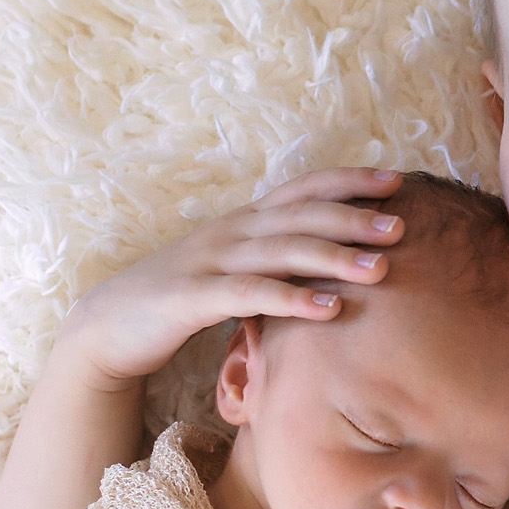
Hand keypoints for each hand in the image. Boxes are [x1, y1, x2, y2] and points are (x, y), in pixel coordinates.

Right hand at [60, 166, 404, 387]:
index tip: (396, 181)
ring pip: (281, 252)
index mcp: (242, 223)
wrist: (108, 326)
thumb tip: (332, 264)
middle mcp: (230, 233)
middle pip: (299, 216)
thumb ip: (274, 262)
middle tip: (401, 227)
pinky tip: (328, 309)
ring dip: (333, 258)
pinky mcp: (192, 298)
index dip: (347, 182)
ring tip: (379, 269)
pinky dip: (292, 299)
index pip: (301, 190)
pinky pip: (249, 295)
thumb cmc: (181, 301)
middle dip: (353, 218)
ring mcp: (209, 262)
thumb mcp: (234, 273)